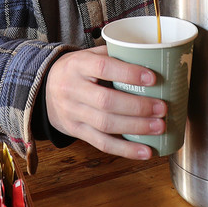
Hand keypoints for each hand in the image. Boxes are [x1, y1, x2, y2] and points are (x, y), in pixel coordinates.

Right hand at [44, 47, 165, 159]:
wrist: (45, 88)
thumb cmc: (77, 70)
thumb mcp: (89, 55)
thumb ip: (114, 56)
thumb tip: (152, 57)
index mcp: (78, 65)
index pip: (103, 68)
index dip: (129, 74)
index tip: (153, 78)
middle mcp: (72, 89)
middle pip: (106, 102)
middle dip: (138, 107)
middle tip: (162, 108)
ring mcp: (72, 113)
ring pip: (105, 125)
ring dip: (136, 128)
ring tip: (159, 127)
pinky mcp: (76, 131)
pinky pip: (102, 143)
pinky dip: (126, 150)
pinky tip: (146, 151)